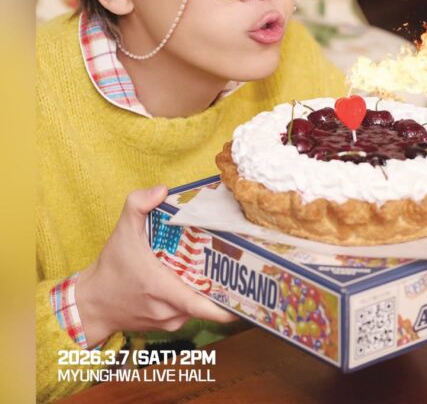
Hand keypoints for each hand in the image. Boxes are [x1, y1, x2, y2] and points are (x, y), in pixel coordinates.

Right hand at [76, 185, 235, 346]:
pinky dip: (196, 298)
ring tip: (221, 269)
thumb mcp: (122, 230)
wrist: (93, 303)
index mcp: (160, 288)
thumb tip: (162, 190)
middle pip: (206, 302)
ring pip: (198, 307)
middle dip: (223, 286)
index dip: (224, 305)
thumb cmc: (111, 268)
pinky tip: (199, 279)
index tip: (244, 294)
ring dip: (208, 292)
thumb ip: (138, 204)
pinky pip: (189, 312)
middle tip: (237, 265)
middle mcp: (167, 310)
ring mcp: (168, 321)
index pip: (199, 305)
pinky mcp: (167, 325)